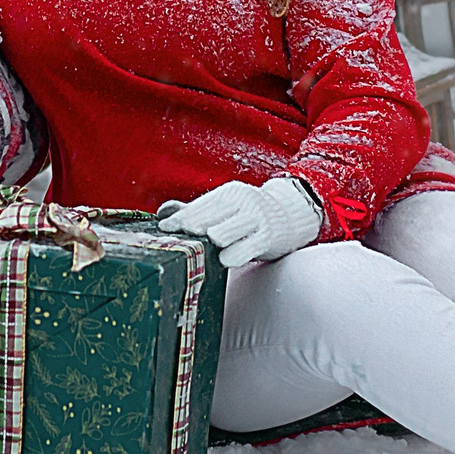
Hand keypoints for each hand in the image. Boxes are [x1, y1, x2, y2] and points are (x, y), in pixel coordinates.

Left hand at [161, 177, 322, 266]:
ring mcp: (256, 219)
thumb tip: (163, 211)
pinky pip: (247, 247)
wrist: (291, 214)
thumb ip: (197, 210)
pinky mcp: (268, 237)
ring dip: (212, 241)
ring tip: (201, 250)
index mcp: (229, 193)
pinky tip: (224, 260)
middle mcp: (242, 202)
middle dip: (193, 229)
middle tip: (180, 241)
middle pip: (210, 216)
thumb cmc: (250, 215)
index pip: (200, 205)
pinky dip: (233, 255)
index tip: (165, 228)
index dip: (181, 218)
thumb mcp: (226, 207)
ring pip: (226, 231)